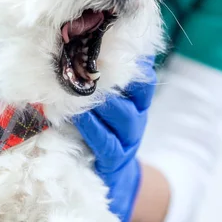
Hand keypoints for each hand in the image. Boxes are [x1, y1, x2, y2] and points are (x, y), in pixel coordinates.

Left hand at [73, 58, 155, 221]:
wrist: (113, 181)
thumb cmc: (102, 133)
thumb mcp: (105, 107)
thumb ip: (99, 84)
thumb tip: (81, 48)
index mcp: (137, 102)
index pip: (144, 76)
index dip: (134, 59)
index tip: (112, 39)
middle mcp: (137, 118)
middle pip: (136, 92)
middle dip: (115, 75)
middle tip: (91, 58)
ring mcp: (128, 140)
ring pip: (123, 115)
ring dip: (102, 100)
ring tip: (81, 87)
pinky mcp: (114, 160)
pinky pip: (106, 141)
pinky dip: (91, 127)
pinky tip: (78, 115)